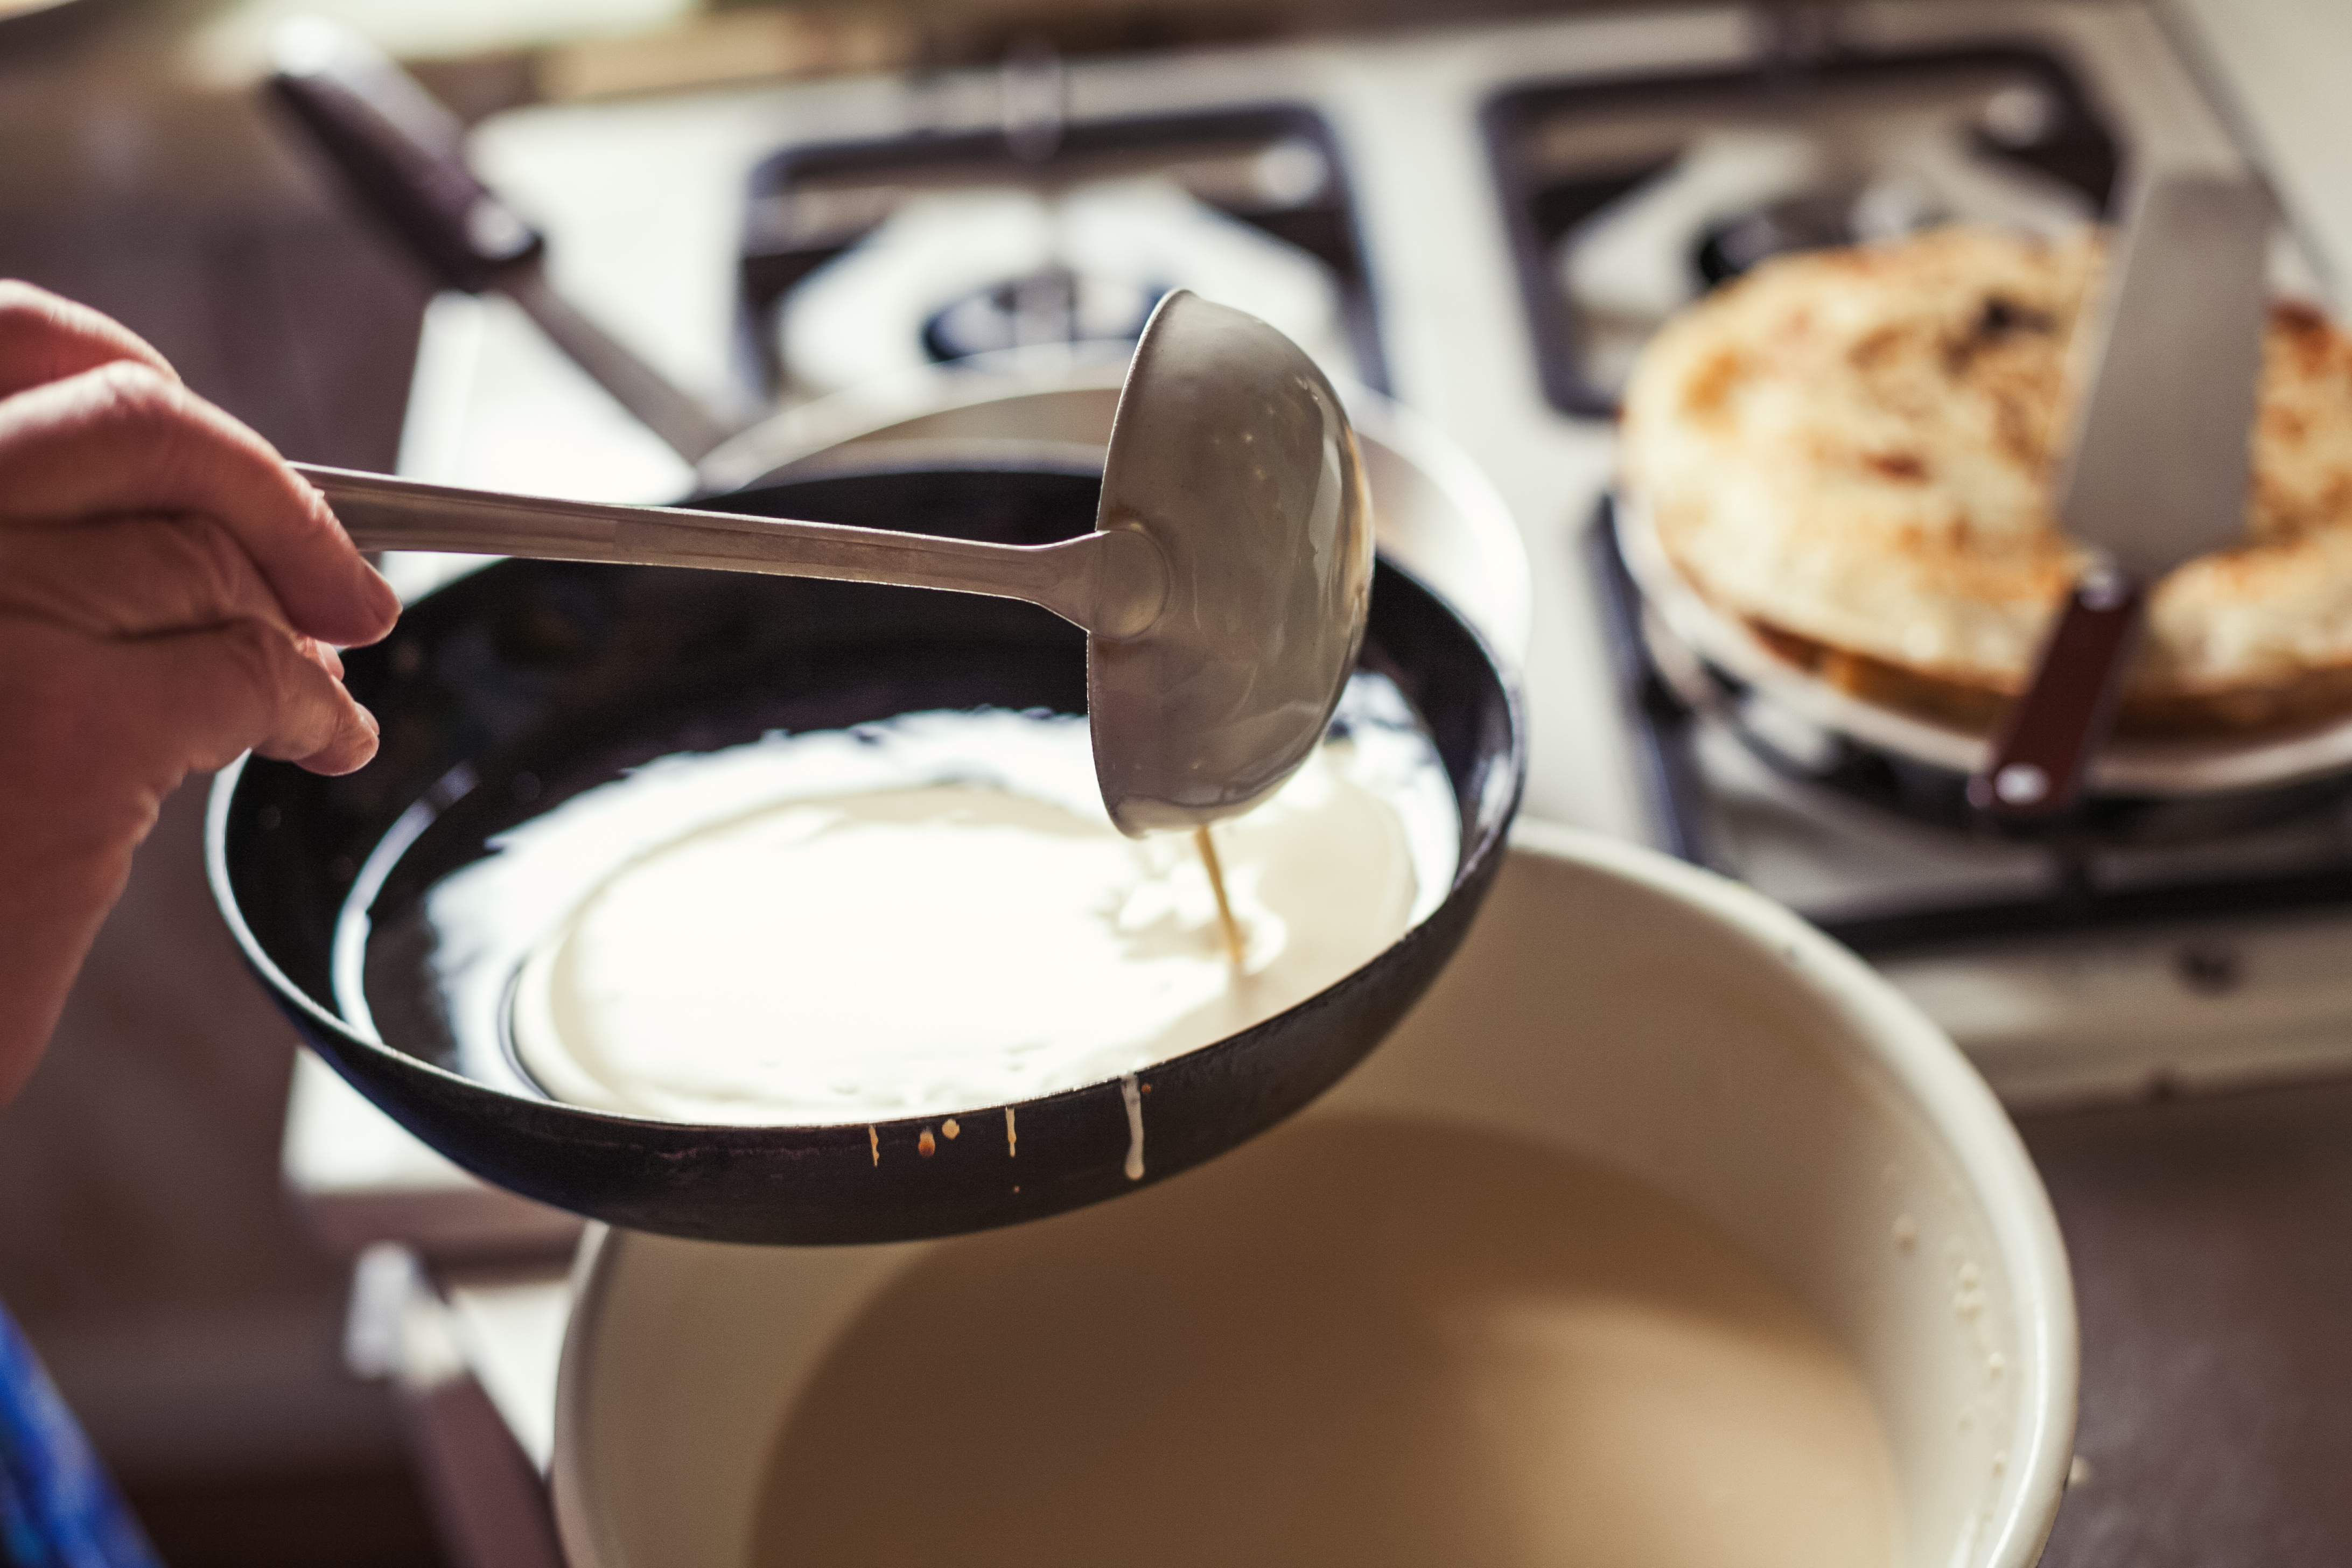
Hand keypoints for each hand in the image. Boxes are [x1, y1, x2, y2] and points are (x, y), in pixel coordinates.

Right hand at [0, 281, 399, 1099]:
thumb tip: (184, 513)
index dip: (135, 378)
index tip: (219, 448)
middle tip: (343, 586)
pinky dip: (315, 708)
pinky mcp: (69, 731)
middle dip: (267, 496)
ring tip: (321, 682)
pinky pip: (253, 672)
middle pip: (137, 427)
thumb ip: (15, 548)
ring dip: (293, 622)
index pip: (12, 337)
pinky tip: (323, 742)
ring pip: (207, 557)